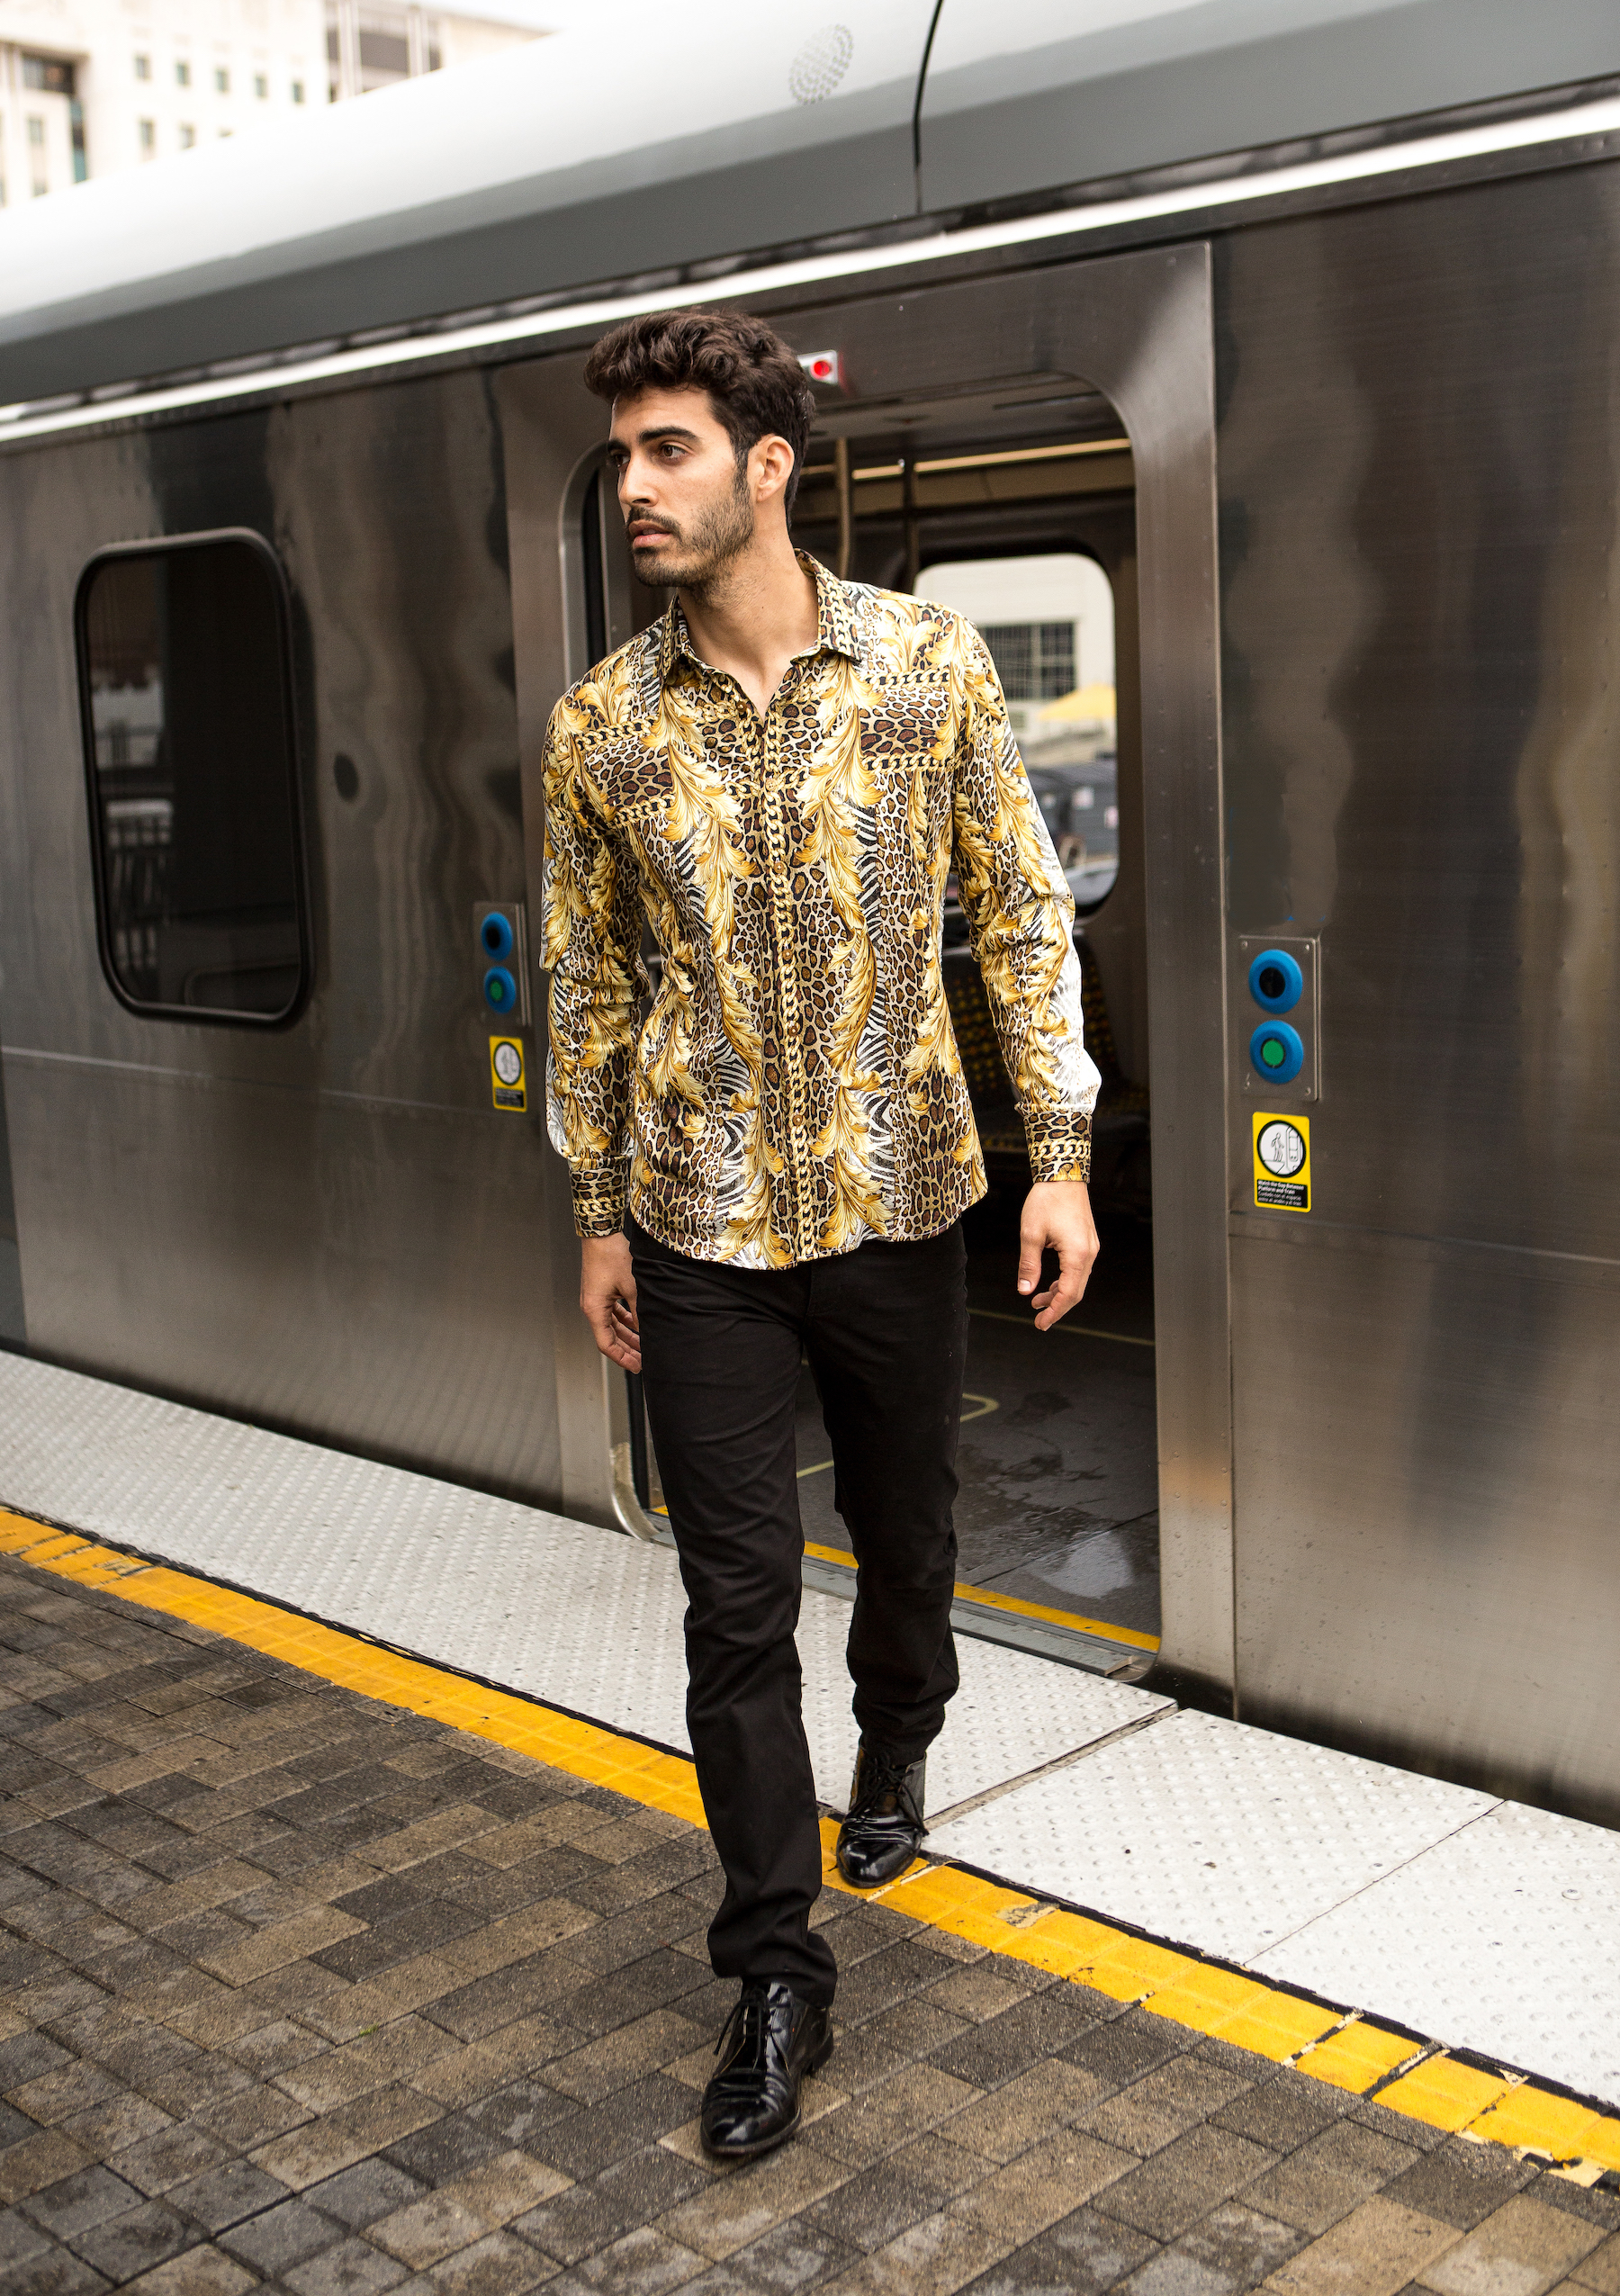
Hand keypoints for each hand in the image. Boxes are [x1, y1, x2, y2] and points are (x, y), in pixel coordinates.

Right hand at [580, 1233, 640, 1371]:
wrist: (602, 1234)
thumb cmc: (611, 1256)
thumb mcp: (632, 1287)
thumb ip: (639, 1311)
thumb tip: (647, 1328)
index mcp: (594, 1309)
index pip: (606, 1344)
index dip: (621, 1358)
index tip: (636, 1366)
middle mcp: (592, 1306)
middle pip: (609, 1337)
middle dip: (627, 1350)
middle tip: (643, 1360)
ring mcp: (596, 1299)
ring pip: (612, 1325)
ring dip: (627, 1335)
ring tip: (644, 1344)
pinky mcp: (602, 1291)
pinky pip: (613, 1312)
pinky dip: (625, 1320)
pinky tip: (638, 1323)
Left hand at [1016, 1179, 1098, 1331]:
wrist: (1063, 1174)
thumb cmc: (1047, 1199)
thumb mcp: (1030, 1234)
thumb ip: (1028, 1265)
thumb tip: (1025, 1290)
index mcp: (1077, 1255)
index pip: (1068, 1294)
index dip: (1054, 1312)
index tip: (1040, 1323)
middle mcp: (1089, 1253)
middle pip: (1076, 1291)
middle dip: (1056, 1307)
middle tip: (1038, 1319)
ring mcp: (1090, 1247)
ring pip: (1077, 1281)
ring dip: (1058, 1293)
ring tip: (1037, 1301)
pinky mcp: (1086, 1241)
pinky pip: (1077, 1269)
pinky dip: (1063, 1280)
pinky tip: (1048, 1284)